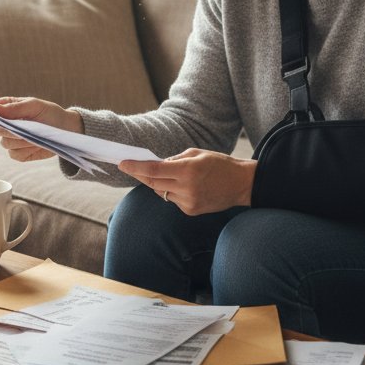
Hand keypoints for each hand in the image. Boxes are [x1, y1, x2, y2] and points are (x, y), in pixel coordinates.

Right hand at [0, 97, 83, 162]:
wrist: (66, 129)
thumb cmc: (50, 113)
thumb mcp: (35, 105)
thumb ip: (15, 107)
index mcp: (7, 109)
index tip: (7, 118)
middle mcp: (6, 125)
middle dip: (10, 130)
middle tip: (25, 128)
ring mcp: (11, 140)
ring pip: (5, 143)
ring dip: (21, 140)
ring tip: (37, 135)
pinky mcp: (19, 154)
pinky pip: (15, 155)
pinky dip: (27, 150)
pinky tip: (37, 144)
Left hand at [119, 149, 256, 215]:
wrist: (242, 184)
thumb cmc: (220, 164)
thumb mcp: (197, 153)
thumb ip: (174, 159)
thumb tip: (156, 165)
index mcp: (188, 170)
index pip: (154, 169)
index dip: (136, 167)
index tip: (122, 163)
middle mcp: (186, 188)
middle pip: (153, 182)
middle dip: (141, 174)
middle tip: (130, 167)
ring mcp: (188, 202)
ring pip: (162, 192)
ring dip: (160, 183)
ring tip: (175, 175)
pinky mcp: (191, 211)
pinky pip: (172, 200)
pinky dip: (173, 191)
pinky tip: (187, 186)